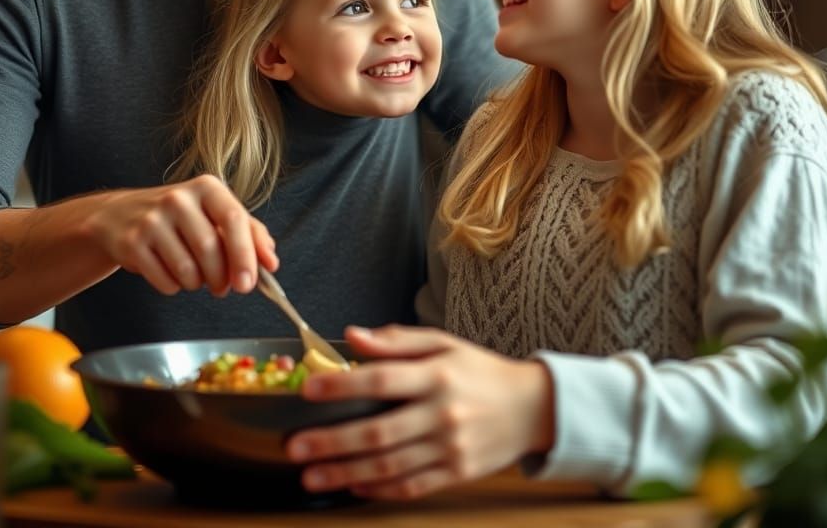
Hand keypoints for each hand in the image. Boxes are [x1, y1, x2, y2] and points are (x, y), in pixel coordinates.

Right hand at [82, 174, 277, 294]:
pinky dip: (175, 287)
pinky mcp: (132, 243)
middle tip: (224, 287)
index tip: (249, 282)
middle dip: (222, 277)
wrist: (119, 215)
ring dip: (198, 284)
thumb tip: (270, 261)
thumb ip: (249, 232)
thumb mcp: (215, 212)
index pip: (234, 219)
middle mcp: (178, 198)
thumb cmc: (179, 217)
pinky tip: (170, 273)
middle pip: (211, 249)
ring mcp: (152, 220)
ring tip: (195, 276)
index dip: (245, 254)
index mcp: (207, 187)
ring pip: (188, 271)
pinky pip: (166, 282)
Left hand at [286, 324, 554, 499]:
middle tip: (295, 446)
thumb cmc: (480, 370)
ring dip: (345, 472)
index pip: (381, 379)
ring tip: (310, 474)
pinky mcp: (456, 474)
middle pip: (379, 431)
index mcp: (437, 374)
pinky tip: (352, 486)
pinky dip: (378, 489)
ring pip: (389, 466)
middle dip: (332, 441)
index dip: (341, 386)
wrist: (531, 408)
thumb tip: (352, 336)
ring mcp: (450, 448)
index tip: (307, 390)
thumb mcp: (443, 343)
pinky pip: (410, 486)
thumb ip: (396, 341)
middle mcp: (442, 413)